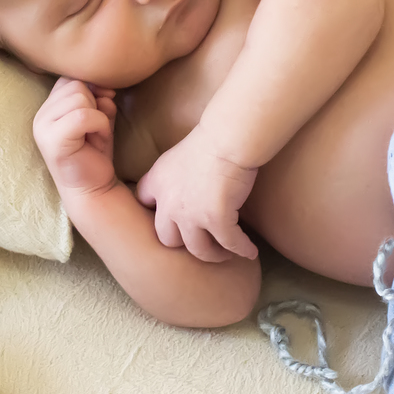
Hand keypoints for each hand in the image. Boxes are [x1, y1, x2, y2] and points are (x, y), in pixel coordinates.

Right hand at [33, 77, 118, 201]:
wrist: (94, 189)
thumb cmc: (95, 153)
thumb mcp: (99, 117)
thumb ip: (98, 97)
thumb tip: (105, 87)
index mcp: (48, 108)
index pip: (69, 78)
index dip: (91, 88)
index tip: (101, 108)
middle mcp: (40, 116)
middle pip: (75, 85)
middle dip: (95, 103)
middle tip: (96, 129)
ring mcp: (43, 128)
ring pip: (80, 97)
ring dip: (98, 115)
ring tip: (96, 135)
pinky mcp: (53, 141)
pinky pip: (83, 115)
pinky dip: (99, 124)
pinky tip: (98, 140)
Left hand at [136, 124, 258, 262]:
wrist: (227, 138)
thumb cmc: (211, 139)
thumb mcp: (178, 156)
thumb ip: (175, 175)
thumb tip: (186, 186)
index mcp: (157, 182)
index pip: (144, 204)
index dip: (157, 213)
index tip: (172, 220)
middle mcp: (168, 203)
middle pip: (168, 239)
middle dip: (183, 244)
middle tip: (200, 243)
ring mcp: (191, 215)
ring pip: (198, 249)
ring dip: (213, 255)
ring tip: (224, 254)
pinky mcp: (216, 220)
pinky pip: (229, 243)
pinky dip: (242, 249)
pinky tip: (250, 252)